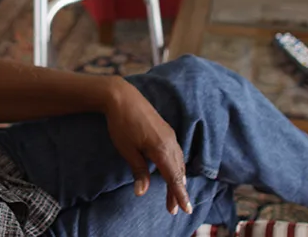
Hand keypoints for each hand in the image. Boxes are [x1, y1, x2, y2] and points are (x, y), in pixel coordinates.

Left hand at [105, 82, 191, 214]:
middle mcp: (170, 143)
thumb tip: (142, 192)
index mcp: (161, 149)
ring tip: (176, 194)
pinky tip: (174, 171)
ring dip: (178, 179)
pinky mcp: (166, 131)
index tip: (186, 209)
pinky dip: (177, 166)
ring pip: (179, 162)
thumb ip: (138, 171)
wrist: (121, 97)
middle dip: (178, 191)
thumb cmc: (121, 124)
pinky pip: (177, 153)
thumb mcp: (127, 150)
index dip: (179, 195)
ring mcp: (170, 136)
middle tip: (175, 209)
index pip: (174, 178)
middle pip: (178, 172)